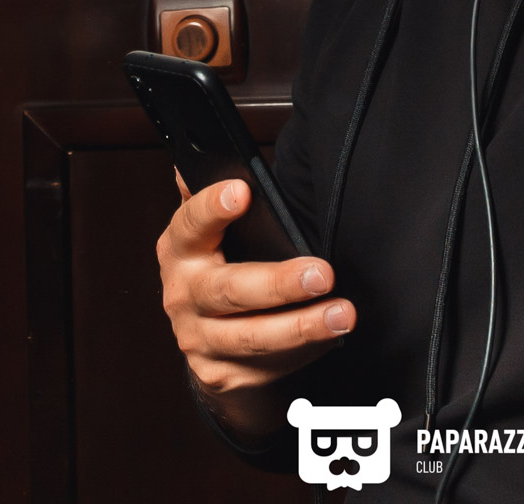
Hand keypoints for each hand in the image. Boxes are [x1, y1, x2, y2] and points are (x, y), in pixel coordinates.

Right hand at [156, 174, 352, 439]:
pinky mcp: (221, 374)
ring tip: (342, 313)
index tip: (242, 191)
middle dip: (278, 284)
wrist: (208, 339)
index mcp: (181, 248)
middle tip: (322, 272)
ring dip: (302, 326)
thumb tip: (204, 148)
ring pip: (253, 337)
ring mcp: (199, 340)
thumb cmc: (222, 265)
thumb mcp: (212, 231)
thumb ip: (211, 195)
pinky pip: (268, 365)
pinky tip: (330, 337)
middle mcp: (182, 295)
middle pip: (230, 290)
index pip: (191, 224)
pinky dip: (302, 351)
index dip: (212, 207)